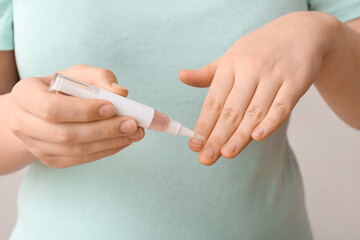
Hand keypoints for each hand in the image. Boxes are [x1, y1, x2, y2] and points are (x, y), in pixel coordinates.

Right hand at [9, 65, 144, 167]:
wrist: (40, 110)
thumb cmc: (63, 88)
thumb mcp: (78, 74)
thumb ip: (100, 78)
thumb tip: (121, 93)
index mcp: (26, 95)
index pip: (52, 108)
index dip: (83, 110)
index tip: (112, 108)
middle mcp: (23, 123)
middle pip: (65, 134)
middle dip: (103, 130)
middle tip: (132, 124)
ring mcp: (35, 146)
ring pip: (75, 150)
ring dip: (110, 143)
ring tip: (135, 133)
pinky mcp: (50, 160)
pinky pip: (80, 160)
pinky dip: (105, 151)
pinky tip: (123, 141)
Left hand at [179, 11, 336, 164]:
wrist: (300, 31)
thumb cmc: (259, 49)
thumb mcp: (231, 56)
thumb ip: (207, 73)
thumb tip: (181, 77)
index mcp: (230, 65)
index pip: (214, 101)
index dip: (203, 125)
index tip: (194, 145)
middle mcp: (250, 70)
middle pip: (231, 110)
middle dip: (217, 136)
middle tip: (205, 158)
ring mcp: (273, 76)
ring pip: (254, 111)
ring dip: (239, 135)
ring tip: (226, 154)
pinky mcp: (296, 81)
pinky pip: (282, 105)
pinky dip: (270, 122)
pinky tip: (257, 137)